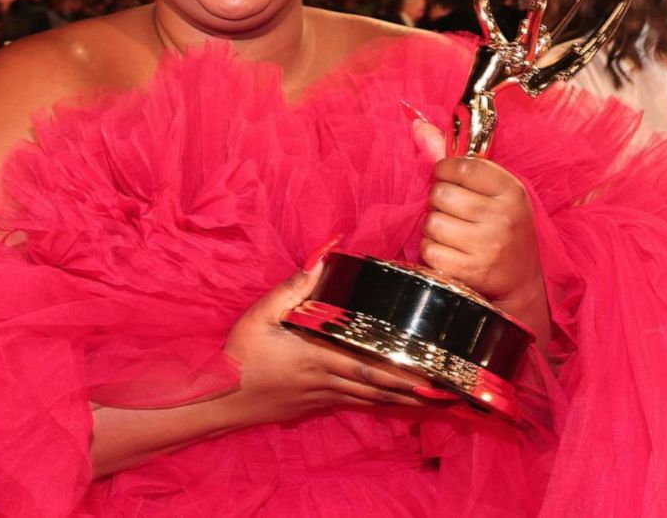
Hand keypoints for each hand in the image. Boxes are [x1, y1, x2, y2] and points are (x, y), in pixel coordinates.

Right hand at [223, 260, 433, 427]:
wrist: (219, 397)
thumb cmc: (240, 355)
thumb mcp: (259, 315)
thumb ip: (291, 290)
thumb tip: (321, 261)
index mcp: (317, 358)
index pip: (368, 366)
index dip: (402, 372)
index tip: (430, 373)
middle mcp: (326, 381)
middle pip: (379, 387)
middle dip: (415, 391)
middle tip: (447, 392)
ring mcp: (323, 396)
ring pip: (371, 398)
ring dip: (404, 400)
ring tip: (434, 400)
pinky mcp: (316, 405)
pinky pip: (356, 403)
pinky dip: (380, 403)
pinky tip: (395, 404)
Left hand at [413, 121, 542, 304]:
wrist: (521, 281)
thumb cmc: (502, 227)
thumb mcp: (491, 191)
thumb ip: (454, 158)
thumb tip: (417, 125)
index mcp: (511, 190)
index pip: (461, 165)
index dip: (444, 171)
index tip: (447, 179)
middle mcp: (501, 216)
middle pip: (440, 194)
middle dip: (439, 202)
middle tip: (455, 212)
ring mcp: (486, 246)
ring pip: (431, 223)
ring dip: (435, 228)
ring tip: (454, 234)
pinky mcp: (469, 272)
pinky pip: (429, 250)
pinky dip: (432, 251)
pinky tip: (450, 252)